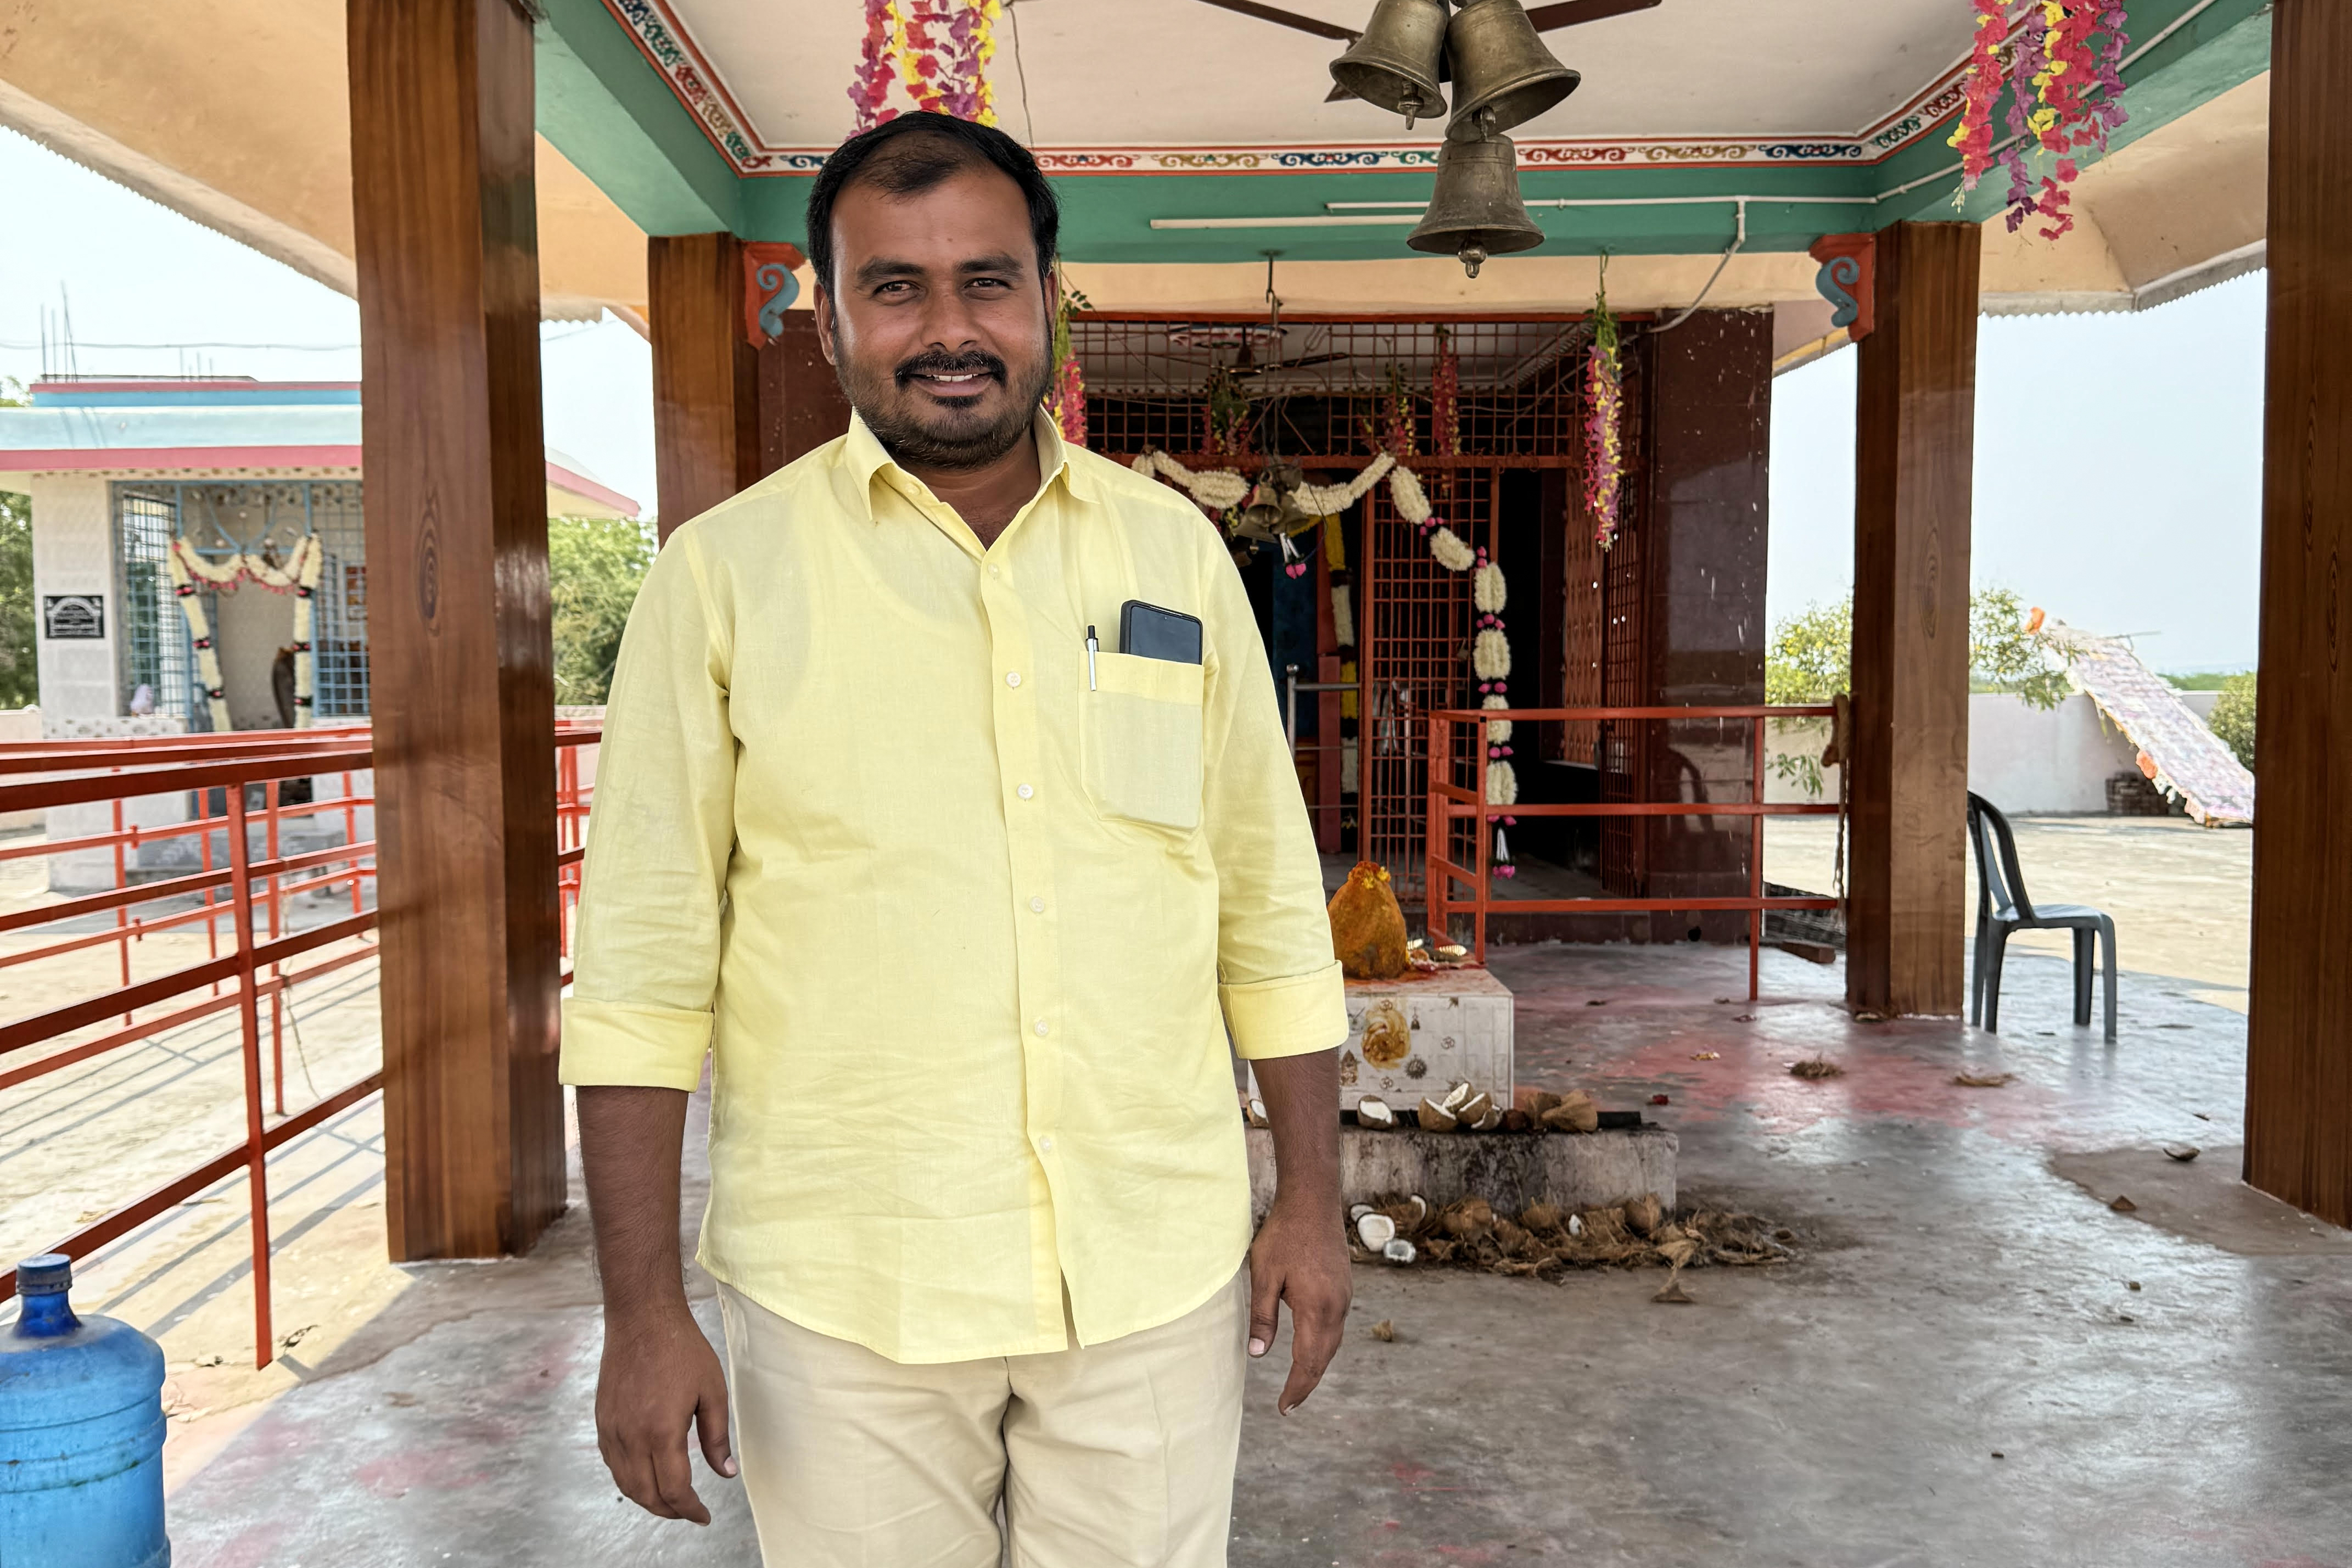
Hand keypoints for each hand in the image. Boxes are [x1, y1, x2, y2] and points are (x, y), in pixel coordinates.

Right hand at [595, 1303, 736, 1523]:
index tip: (704, 1515)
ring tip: (671, 1500)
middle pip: (646, 1494)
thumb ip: (717, 1437)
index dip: (690, 1510)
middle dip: (669, 1511)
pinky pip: (612, 1463)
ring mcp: (611, 1429)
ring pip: (625, 1483)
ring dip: (648, 1498)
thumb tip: (726, 1473)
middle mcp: (631, 1436)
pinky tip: (646, 1475)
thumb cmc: (682, 1349)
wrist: (642, 1318)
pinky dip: (629, 1479)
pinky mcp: (602, 1420)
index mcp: (661, 1431)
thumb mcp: (712, 1391)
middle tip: (689, 1512)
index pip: (673, 1490)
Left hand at [1246, 1194, 1350, 1414]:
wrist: (1313, 1200)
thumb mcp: (1264, 1275)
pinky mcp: (1345, 1287)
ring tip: (1298, 1382)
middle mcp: (1337, 1307)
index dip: (1296, 1389)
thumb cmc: (1284, 1234)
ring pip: (1332, 1343)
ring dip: (1316, 1365)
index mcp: (1316, 1309)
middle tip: (1289, 1404)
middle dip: (1306, 1383)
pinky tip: (1311, 1346)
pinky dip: (1323, 1345)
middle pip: (1324, 1358)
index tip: (1284, 1408)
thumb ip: (1262, 1317)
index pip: (1308, 1363)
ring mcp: (1345, 1297)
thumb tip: (1257, 1355)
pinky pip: (1336, 1326)